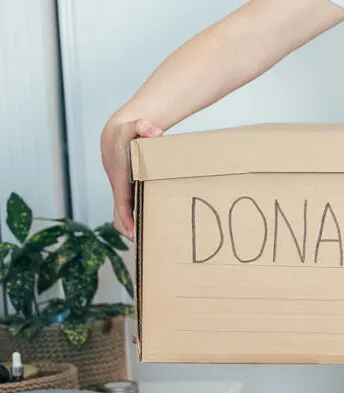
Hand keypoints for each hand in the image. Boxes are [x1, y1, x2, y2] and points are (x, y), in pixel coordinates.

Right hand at [101, 118, 162, 238]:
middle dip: (129, 229)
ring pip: (125, 213)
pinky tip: (152, 223)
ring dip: (133, 225)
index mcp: (120, 177)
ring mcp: (123, 189)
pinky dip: (137, 216)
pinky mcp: (128, 189)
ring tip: (149, 240)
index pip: (121, 203)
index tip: (133, 233)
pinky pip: (131, 207)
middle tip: (143, 243)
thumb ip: (144, 127)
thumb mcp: (134, 126)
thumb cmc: (126, 132)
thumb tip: (155, 132)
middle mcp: (119, 186)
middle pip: (120, 214)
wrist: (116, 133)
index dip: (125, 219)